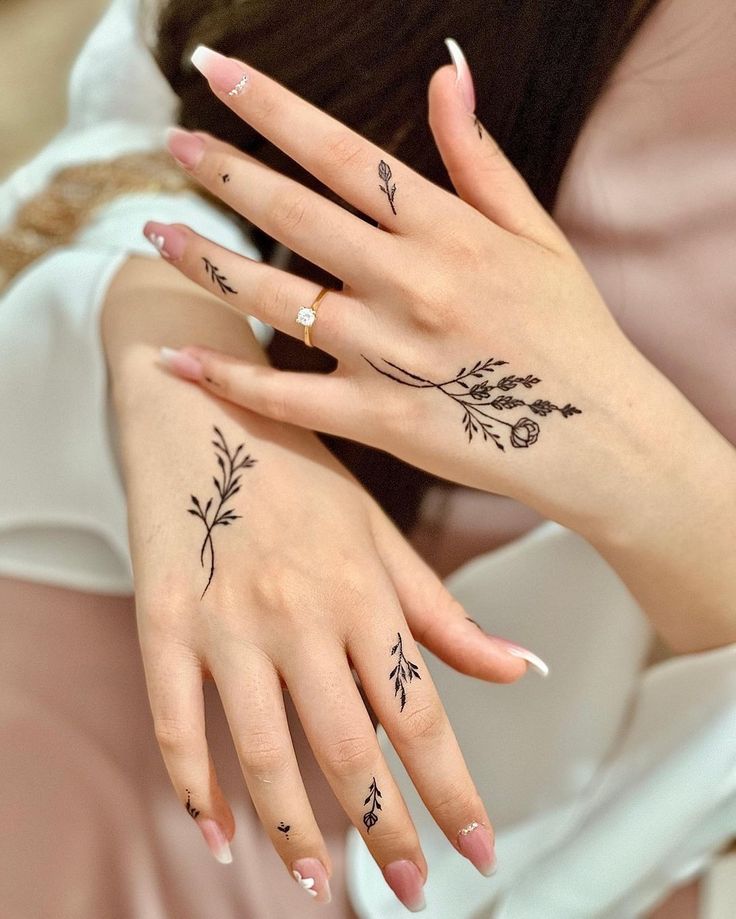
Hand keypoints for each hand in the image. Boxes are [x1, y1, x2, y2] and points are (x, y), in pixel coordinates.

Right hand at [103, 258, 542, 908]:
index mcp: (362, 589)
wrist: (202, 404)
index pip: (419, 710)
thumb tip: (518, 667)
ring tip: (319, 883)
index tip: (476, 851)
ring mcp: (228, 619)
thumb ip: (440, 610)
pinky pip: (176, 720)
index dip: (451, 789)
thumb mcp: (378, 530)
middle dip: (384, 829)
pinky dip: (193, 783)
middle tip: (408, 888)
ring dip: (295, 828)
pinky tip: (215, 830)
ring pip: (266, 750)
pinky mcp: (163, 619)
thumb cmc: (297, 469)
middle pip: (349, 746)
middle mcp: (301, 612)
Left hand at [141, 42, 679, 538]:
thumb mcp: (537, 233)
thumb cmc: (571, 331)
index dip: (270, 108)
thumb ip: (479, 157)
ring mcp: (389, 353)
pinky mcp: (379, 418)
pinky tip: (176, 359)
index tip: (212, 71)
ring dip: (208, 264)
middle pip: (294, 215)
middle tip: (174, 148)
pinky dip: (227, 378)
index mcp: (448, 230)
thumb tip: (444, 72)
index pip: (341, 152)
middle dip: (225, 174)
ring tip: (156, 235)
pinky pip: (287, 395)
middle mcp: (409, 283)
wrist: (599, 434)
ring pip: (276, 299)